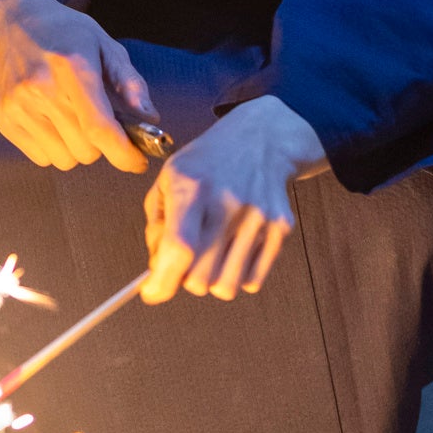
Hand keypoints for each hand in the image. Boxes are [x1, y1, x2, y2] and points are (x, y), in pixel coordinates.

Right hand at [0, 0, 164, 173]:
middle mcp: (40, 87)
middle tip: (96, 120)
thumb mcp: (103, 44)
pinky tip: (49, 119)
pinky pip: (40, 157)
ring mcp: (17, 104)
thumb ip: (130, 82)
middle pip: (84, 150)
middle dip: (100, 144)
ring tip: (70, 118)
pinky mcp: (1, 116)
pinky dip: (52, 147)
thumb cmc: (63, 31)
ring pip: (63, 159)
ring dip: (75, 148)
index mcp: (71, 65)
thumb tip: (151, 119)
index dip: (123, 153)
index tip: (138, 162)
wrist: (7, 20)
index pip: (98, 126)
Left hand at [140, 94, 327, 303]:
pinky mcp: (280, 227)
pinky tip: (234, 249)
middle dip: (185, 279)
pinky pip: (253, 281)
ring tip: (211, 253)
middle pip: (201, 278)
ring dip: (212, 280)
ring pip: (227, 286)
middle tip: (186, 262)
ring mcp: (258, 216)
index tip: (152, 293)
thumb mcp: (168, 180)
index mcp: (191, 186)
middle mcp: (227, 202)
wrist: (260, 140)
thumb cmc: (206, 164)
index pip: (180, 247)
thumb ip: (156, 227)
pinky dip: (238, 275)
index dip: (163, 281)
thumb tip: (158, 273)